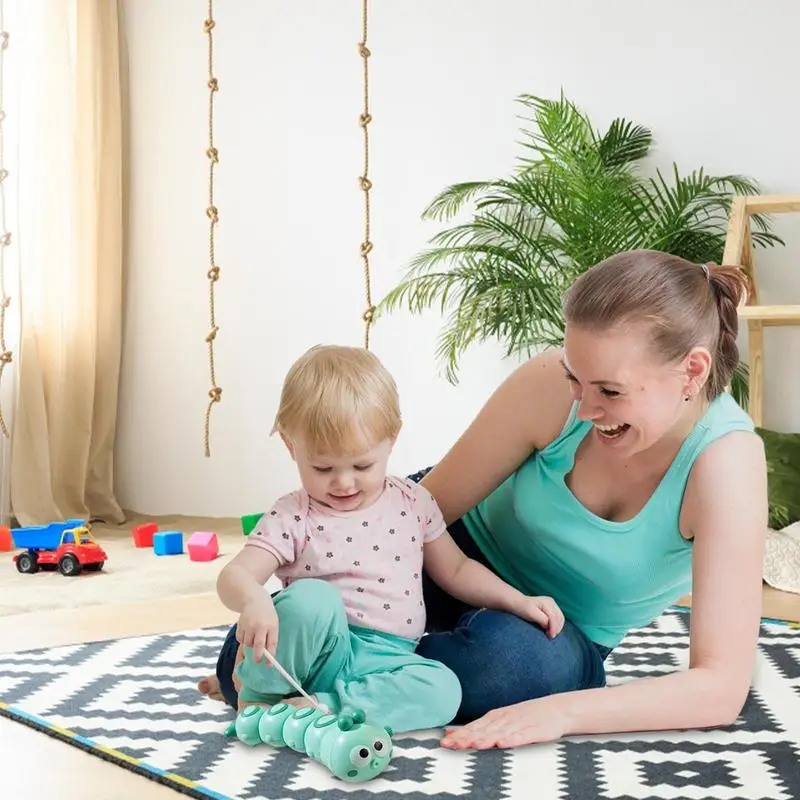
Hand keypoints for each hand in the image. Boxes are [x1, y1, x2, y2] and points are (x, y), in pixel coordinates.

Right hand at [235, 593, 278, 665]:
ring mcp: (248, 625)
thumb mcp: (273, 623)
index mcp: (271, 625)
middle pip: (258, 645)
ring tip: (254, 637)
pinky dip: (243, 640)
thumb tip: (268, 656)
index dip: (270, 656)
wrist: (254, 598)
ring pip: (248, 644)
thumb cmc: (267, 614)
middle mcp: (259, 625)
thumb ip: (271, 637)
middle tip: (258, 661)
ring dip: (250, 645)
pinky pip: (240, 639)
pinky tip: (247, 632)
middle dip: (257, 656)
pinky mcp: (240, 625)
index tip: (269, 665)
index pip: (271, 643)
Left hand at [441, 696, 569, 749]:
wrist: (557, 709)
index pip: (474, 727)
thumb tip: (451, 732)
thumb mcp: (500, 720)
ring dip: (486, 738)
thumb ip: (478, 728)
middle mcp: (504, 719)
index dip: (459, 735)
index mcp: (495, 717)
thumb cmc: (526, 717)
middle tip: (453, 744)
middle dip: (467, 738)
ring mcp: (519, 724)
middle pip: (483, 730)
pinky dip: (512, 739)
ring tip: (473, 744)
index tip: (445, 742)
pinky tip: (503, 743)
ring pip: (500, 733)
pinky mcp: (535, 730)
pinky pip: (522, 736)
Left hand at [512, 594, 563, 637]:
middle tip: (550, 637)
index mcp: (547, 602)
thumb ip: (541, 619)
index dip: (553, 627)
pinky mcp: (552, 610)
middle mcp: (552, 602)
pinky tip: (551, 630)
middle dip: (556, 628)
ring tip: (550, 634)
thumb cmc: (523, 608)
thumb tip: (548, 625)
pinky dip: (556, 626)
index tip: (550, 636)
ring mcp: (553, 605)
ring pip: (560, 619)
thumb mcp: (530, 613)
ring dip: (557, 628)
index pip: (554, 617)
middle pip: (559, 618)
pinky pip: (558, 619)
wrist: (518, 603)